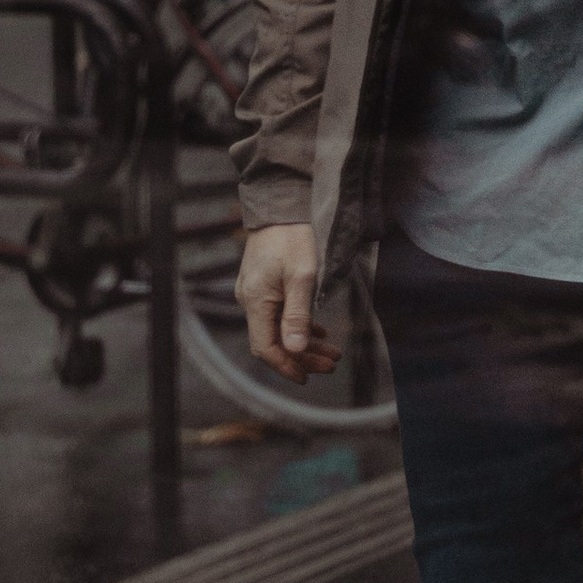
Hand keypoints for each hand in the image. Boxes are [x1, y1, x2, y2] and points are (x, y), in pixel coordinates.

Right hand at [235, 222, 345, 381]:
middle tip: (331, 366)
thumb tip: (296, 350)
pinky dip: (300, 326)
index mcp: (256, 301)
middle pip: (274, 341)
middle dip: (303, 357)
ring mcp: (256, 292)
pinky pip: (280, 314)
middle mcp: (250, 300)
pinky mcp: (265, 284)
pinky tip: (319, 333)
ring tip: (332, 353)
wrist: (281, 204)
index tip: (307, 378)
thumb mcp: (302, 276)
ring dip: (305, 343)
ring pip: (279, 328)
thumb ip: (298, 315)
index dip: (285, 366)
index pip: (265, 348)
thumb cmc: (294, 236)